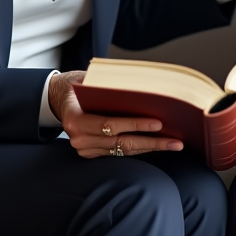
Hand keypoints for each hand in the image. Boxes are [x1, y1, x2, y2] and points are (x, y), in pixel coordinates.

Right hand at [49, 71, 183, 157]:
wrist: (60, 100)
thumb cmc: (79, 86)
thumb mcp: (90, 81)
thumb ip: (110, 85)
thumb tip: (145, 86)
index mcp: (75, 119)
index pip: (110, 124)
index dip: (135, 124)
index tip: (158, 123)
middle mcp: (79, 139)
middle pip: (121, 143)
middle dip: (151, 142)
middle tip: (175, 142)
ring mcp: (85, 150)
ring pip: (123, 151)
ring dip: (150, 148)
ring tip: (173, 144)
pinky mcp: (92, 154)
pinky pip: (119, 153)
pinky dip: (139, 148)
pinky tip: (157, 145)